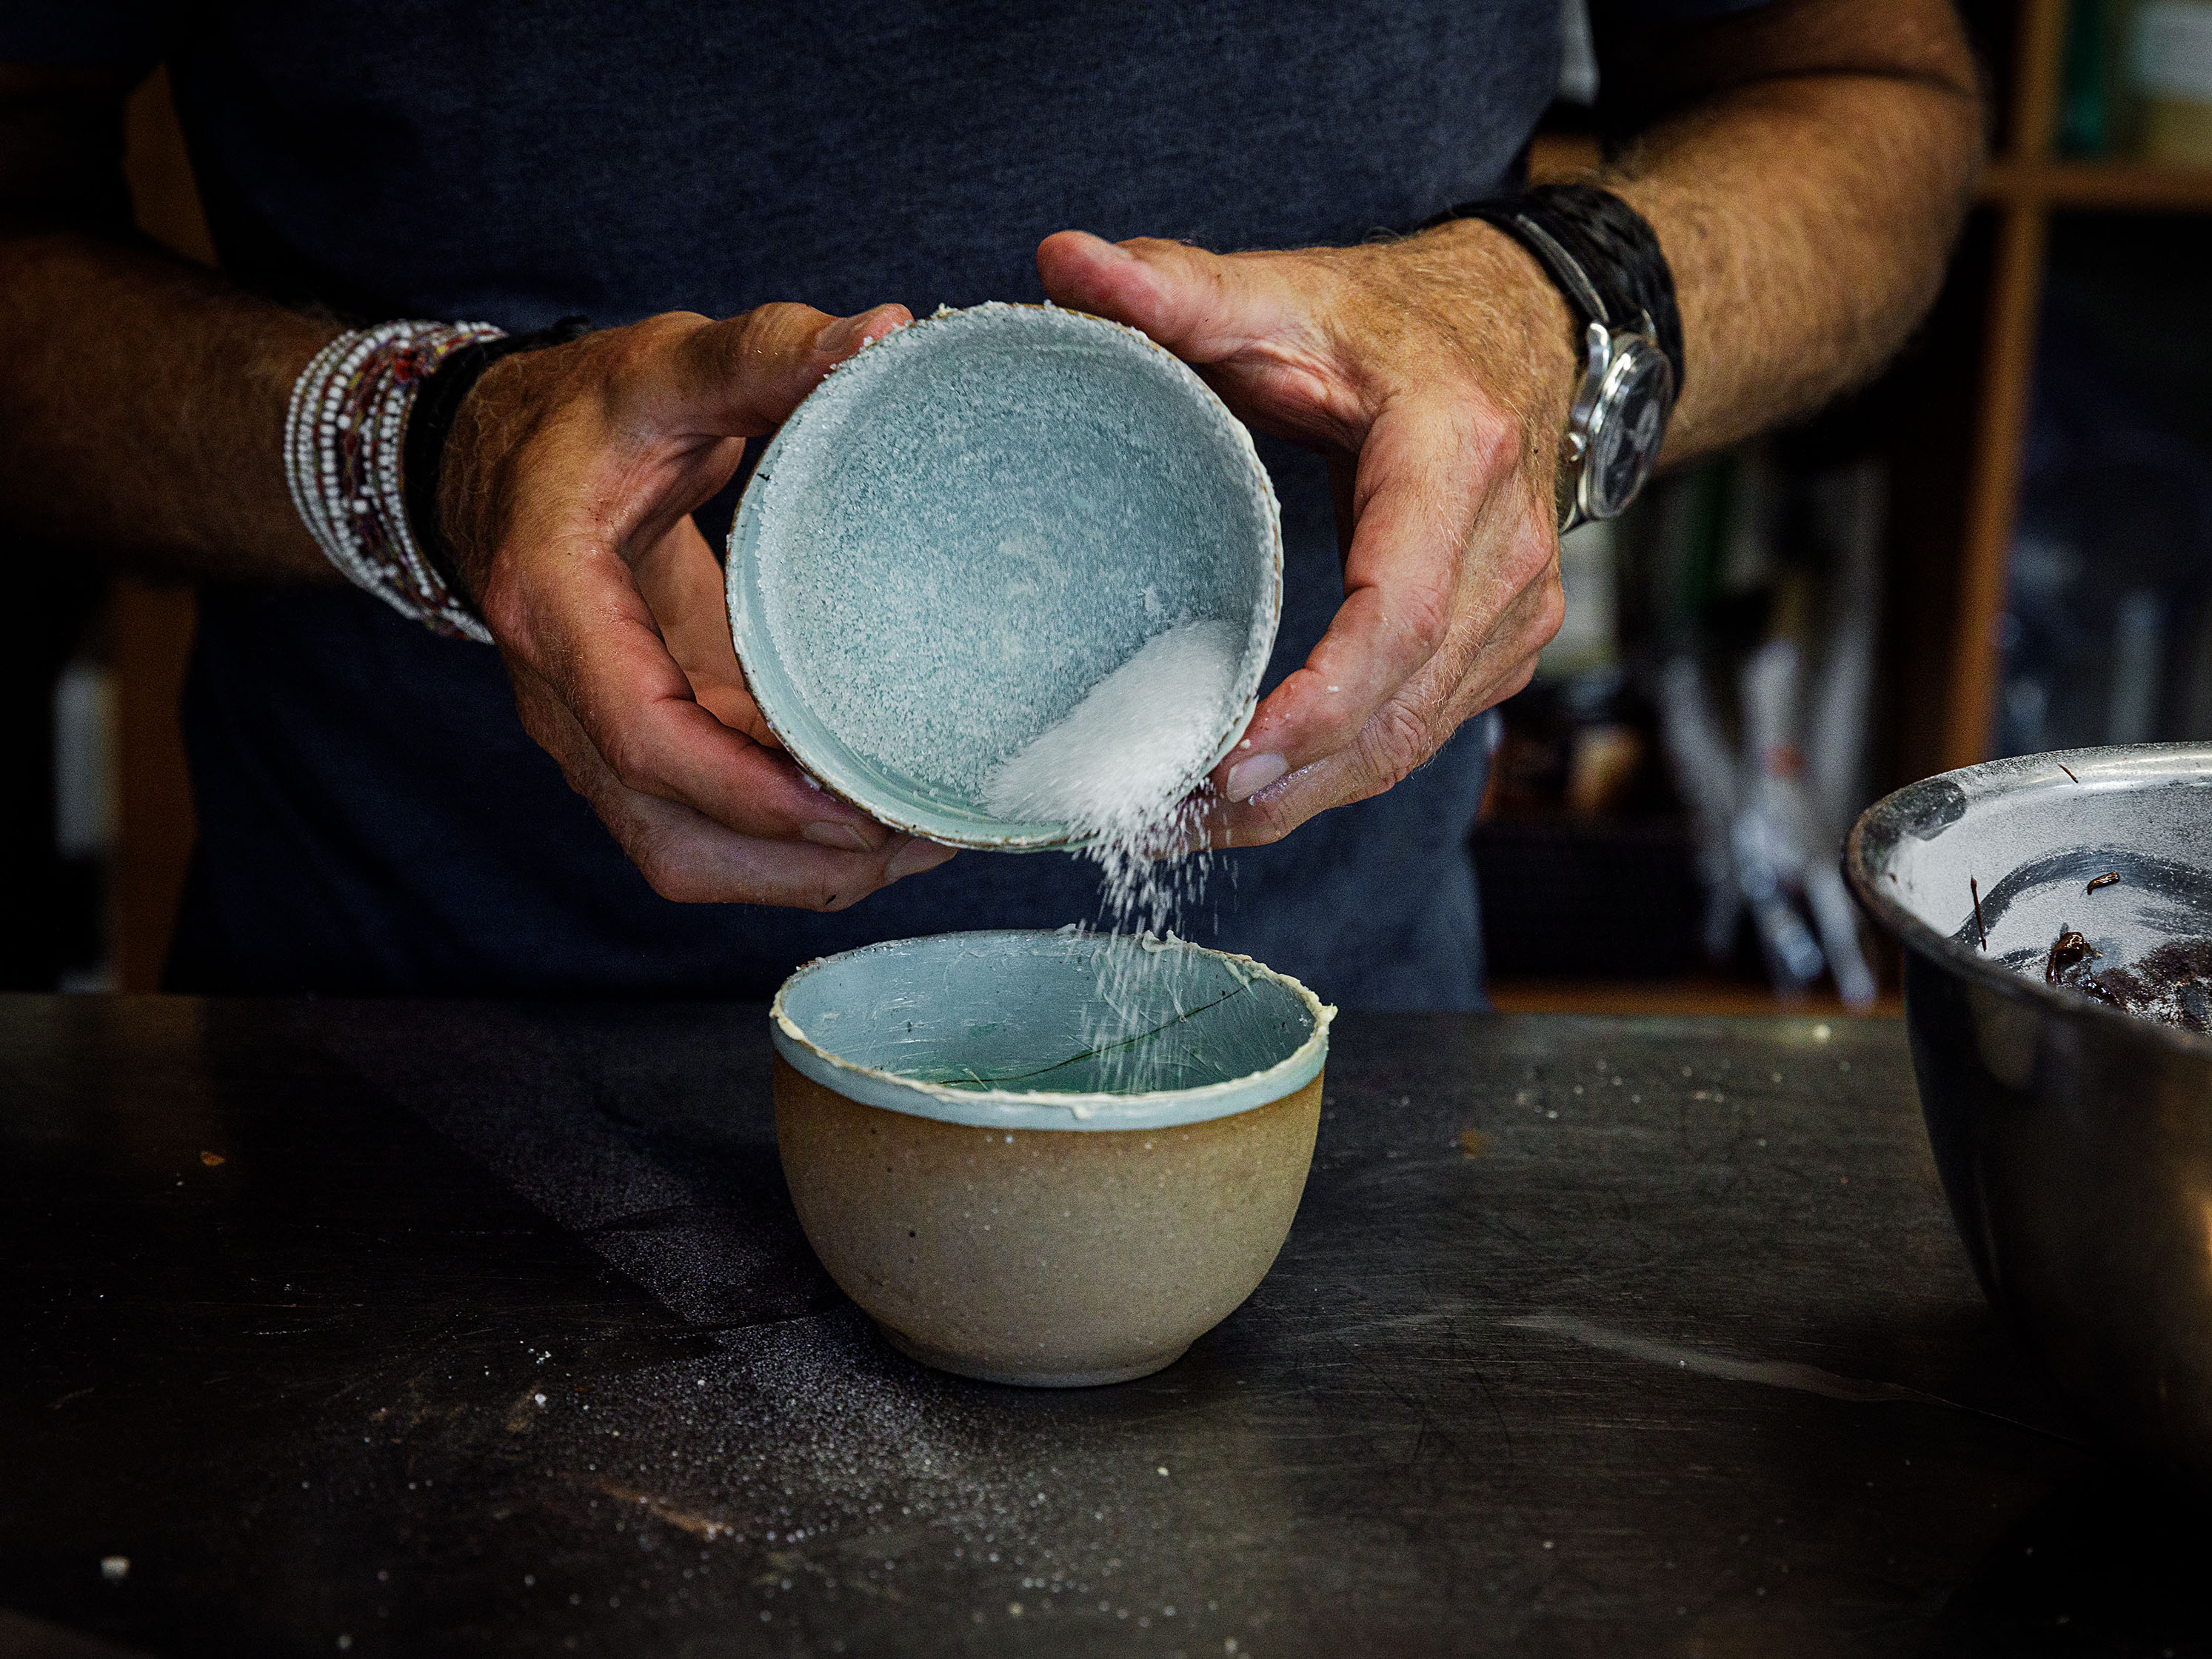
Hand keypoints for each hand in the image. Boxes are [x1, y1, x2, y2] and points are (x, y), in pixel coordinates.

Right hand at [438, 305, 958, 906]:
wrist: (494, 452)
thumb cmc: (579, 413)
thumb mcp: (662, 368)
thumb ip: (765, 353)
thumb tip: (886, 334)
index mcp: (558, 609)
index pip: (644, 740)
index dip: (748, 792)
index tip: (853, 807)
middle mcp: (564, 700)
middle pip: (673, 838)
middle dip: (797, 863)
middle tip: (924, 838)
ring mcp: (596, 736)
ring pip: (689, 857)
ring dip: (799, 873)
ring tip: (920, 843)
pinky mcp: (641, 746)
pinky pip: (709, 829)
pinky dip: (790, 845)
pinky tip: (882, 815)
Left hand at [1036, 226, 1578, 845]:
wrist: (1523, 332)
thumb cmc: (1392, 324)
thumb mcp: (1286, 295)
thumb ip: (1175, 287)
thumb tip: (1060, 260)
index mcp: (1454, 461)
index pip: (1395, 620)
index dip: (1315, 711)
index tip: (1224, 767)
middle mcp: (1508, 551)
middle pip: (1399, 712)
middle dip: (1287, 788)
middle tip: (1165, 822)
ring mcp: (1518, 610)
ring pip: (1411, 745)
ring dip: (1304, 801)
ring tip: (1186, 824)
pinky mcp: (1502, 647)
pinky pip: (1419, 737)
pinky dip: (1335, 777)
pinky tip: (1251, 797)